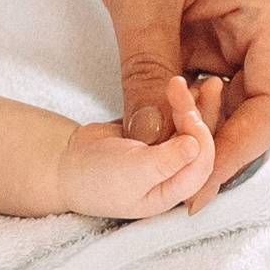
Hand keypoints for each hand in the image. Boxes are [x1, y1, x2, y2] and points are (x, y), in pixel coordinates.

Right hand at [56, 86, 217, 222]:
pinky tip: (181, 86)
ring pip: (188, 126)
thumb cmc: (97, 179)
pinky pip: (172, 116)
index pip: (201, 163)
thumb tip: (196, 145)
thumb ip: (165, 161)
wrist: (67, 164)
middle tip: (194, 86)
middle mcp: (177, 171)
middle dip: (198, 112)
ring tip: (188, 81)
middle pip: (199, 140)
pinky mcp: (156, 134)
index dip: (200, 137)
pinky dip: (177, 102)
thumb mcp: (132, 173)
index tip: (188, 113)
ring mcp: (167, 151)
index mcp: (175, 189)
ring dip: (191, 104)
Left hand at [71, 0, 269, 208]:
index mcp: (268, 6)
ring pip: (222, 94)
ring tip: (143, 154)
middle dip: (214, 144)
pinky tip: (138, 117)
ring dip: (189, 125)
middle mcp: (260, 18)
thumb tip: (151, 144)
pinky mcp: (197, 15)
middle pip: (256, 106)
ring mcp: (229, 17)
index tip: (193, 187)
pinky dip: (171, 99)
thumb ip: (147, 69)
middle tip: (162, 183)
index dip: (239, 149)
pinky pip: (195, 72)